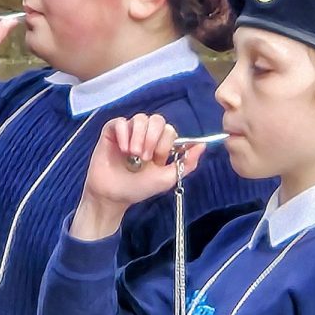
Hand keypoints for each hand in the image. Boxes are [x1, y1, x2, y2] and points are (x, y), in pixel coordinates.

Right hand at [70, 114, 205, 240]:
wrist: (113, 196)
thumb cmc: (138, 188)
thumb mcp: (167, 179)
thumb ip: (187, 163)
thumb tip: (203, 145)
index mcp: (160, 144)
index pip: (169, 130)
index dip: (164, 143)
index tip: (155, 160)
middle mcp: (146, 134)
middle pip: (157, 120)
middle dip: (152, 138)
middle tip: (144, 157)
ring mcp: (129, 132)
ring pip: (140, 118)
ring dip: (138, 137)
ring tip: (132, 154)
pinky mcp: (112, 131)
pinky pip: (121, 122)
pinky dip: (123, 134)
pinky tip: (122, 149)